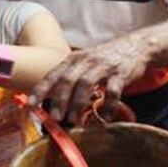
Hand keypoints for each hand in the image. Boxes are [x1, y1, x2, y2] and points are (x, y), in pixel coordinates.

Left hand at [30, 35, 148, 123]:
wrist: (137, 45)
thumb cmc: (105, 59)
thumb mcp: (84, 63)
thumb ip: (69, 79)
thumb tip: (50, 104)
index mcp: (74, 59)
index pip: (52, 75)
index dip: (40, 91)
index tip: (30, 106)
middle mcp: (86, 61)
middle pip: (67, 80)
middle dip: (58, 100)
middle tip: (54, 117)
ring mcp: (104, 67)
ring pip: (86, 84)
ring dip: (77, 103)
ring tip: (73, 120)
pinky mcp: (121, 74)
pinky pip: (113, 92)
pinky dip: (107, 106)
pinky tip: (104, 118)